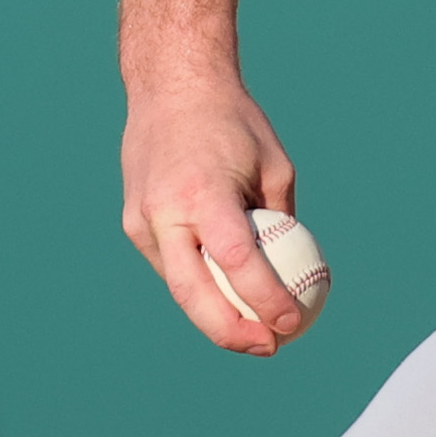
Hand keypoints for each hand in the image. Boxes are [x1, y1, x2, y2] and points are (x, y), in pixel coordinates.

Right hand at [120, 74, 308, 353]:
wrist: (170, 88)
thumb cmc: (235, 124)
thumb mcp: (275, 165)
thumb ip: (281, 218)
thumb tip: (301, 271)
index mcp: (203, 194)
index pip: (236, 262)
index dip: (265, 300)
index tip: (292, 324)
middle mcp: (165, 213)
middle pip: (194, 294)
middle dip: (231, 332)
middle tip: (270, 347)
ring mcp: (142, 221)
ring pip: (179, 286)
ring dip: (215, 317)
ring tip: (255, 335)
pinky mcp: (134, 224)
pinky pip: (172, 266)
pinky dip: (199, 285)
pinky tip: (228, 300)